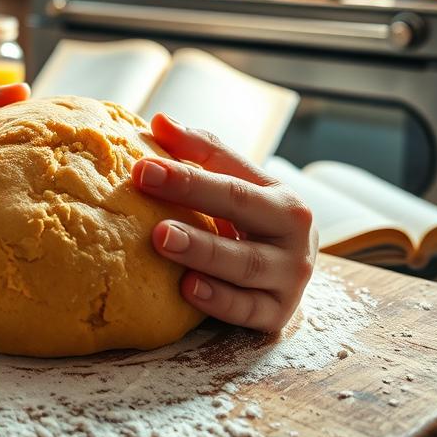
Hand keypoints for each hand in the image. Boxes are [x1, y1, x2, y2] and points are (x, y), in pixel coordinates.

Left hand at [132, 113, 316, 331]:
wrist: (290, 276)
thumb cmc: (254, 224)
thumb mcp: (237, 187)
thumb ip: (199, 153)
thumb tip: (159, 121)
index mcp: (282, 199)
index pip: (229, 178)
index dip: (185, 172)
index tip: (142, 167)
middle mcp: (294, 236)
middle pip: (241, 211)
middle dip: (195, 197)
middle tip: (149, 188)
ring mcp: (290, 278)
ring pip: (244, 264)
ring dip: (203, 251)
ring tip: (164, 239)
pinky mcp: (277, 315)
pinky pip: (247, 310)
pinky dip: (219, 300)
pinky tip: (187, 288)